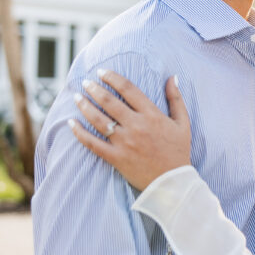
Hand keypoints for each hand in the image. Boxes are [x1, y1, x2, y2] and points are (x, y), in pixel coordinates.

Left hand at [69, 70, 191, 190]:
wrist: (172, 182)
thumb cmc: (178, 151)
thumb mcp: (183, 123)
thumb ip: (176, 99)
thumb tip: (171, 77)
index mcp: (152, 115)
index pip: (128, 89)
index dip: (113, 78)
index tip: (102, 72)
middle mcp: (136, 126)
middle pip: (110, 102)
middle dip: (95, 89)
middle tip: (86, 82)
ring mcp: (124, 142)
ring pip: (98, 120)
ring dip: (85, 106)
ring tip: (77, 97)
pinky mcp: (116, 158)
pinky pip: (93, 143)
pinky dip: (79, 132)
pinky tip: (71, 123)